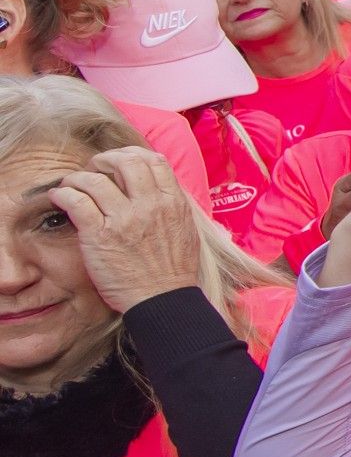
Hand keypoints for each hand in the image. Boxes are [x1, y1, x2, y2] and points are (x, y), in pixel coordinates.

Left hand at [46, 148, 201, 313]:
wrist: (163, 300)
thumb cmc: (173, 271)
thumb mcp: (185, 230)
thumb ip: (171, 206)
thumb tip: (158, 187)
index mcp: (172, 203)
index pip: (154, 161)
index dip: (132, 156)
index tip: (120, 164)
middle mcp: (150, 206)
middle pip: (125, 161)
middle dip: (104, 160)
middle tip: (95, 170)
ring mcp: (124, 220)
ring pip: (94, 178)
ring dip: (77, 177)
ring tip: (71, 185)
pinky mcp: (100, 235)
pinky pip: (75, 200)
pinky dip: (63, 194)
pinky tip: (60, 199)